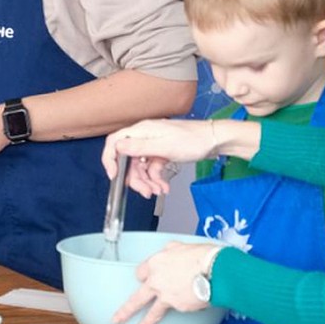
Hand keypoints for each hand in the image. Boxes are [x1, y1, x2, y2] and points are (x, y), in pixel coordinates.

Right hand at [101, 119, 218, 195]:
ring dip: (147, 182)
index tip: (113, 176)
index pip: (115, 142)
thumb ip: (139, 147)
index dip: (110, 159)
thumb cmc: (192, 140)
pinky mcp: (161, 153)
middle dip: (135, 178)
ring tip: (158, 191)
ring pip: (140, 167)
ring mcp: (153, 145)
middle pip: (128, 160)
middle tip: (145, 192)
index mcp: (141, 131)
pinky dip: (156, 179)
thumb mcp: (164, 146)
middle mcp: (144, 137)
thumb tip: (117, 147)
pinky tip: (164, 187)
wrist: (214, 141)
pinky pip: (152, 169)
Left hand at [112, 242, 221, 323]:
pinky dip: (185, 305)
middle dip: (125, 311)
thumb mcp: (179, 246)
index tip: (144, 279)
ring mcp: (167, 297)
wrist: (214, 269)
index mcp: (154, 264)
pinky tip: (194, 299)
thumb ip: (169, 252)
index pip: (140, 273)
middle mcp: (156, 282)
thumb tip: (169, 253)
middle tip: (116, 320)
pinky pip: (180, 308)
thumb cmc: (200, 255)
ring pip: (153, 313)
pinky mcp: (180, 308)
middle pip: (136, 299)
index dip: (144, 276)